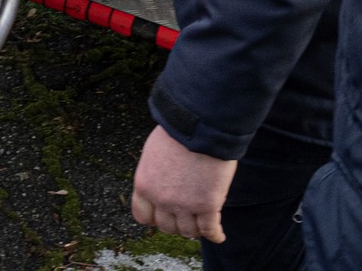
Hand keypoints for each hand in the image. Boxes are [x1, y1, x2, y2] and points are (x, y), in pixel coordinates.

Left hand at [131, 125, 234, 242]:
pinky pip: (210, 230)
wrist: (201, 126)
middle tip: (185, 218)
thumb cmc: (179, 130)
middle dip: (176, 223)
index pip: (142, 215)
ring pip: (188, 231)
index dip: (154, 218)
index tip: (162, 216)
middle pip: (166, 227)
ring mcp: (184, 205)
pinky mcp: (208, 206)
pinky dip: (215, 235)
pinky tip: (219, 236)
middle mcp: (161, 199)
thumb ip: (155, 171)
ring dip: (195, 230)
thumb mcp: (154, 150)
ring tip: (202, 226)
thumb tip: (161, 176)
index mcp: (144, 184)